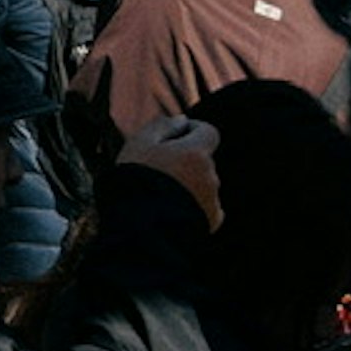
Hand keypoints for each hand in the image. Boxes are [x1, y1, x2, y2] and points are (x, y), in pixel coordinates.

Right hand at [114, 110, 219, 228]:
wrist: (143, 230)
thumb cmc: (137, 182)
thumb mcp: (139, 144)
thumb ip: (162, 126)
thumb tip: (182, 120)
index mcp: (196, 153)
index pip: (208, 132)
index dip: (193, 130)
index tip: (175, 136)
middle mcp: (210, 175)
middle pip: (203, 159)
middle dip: (187, 160)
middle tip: (159, 169)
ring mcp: (213, 200)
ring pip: (204, 183)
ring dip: (190, 183)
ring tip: (162, 193)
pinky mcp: (211, 222)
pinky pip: (207, 206)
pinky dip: (195, 205)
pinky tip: (173, 209)